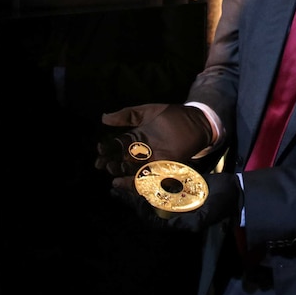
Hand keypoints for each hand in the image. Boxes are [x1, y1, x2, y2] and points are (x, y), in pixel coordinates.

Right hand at [95, 104, 212, 175]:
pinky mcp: (165, 168)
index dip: (108, 149)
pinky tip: (130, 182)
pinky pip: (150, 178)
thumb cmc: (171, 115)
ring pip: (134, 171)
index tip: (99, 150)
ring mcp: (153, 161)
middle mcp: (143, 152)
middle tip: (103, 164)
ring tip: (114, 174)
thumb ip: (127, 115)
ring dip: (123, 174)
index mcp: (136, 138)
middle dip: (112, 164)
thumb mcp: (146, 112)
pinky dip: (140, 182)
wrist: (196, 121)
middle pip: (123, 161)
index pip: (118, 146)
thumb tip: (104, 118)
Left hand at [110, 173, 242, 232]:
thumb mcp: (205, 216)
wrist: (235, 192)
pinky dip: (148, 179)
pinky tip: (138, 173)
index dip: (138, 206)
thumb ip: (187, 221)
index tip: (128, 196)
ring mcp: (176, 198)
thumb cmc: (221, 204)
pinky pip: (161, 184)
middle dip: (130, 197)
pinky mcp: (180, 186)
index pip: (150, 214)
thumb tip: (167, 222)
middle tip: (114, 188)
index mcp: (175, 218)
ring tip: (119, 182)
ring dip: (135, 188)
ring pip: (150, 193)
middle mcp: (172, 209)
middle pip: (146, 203)